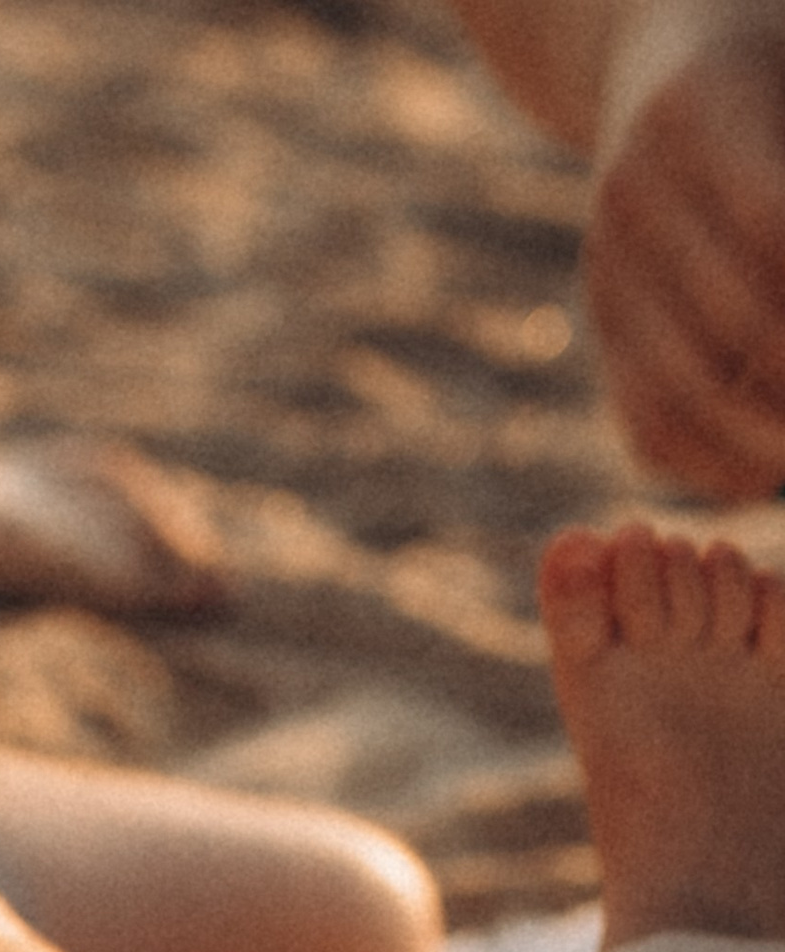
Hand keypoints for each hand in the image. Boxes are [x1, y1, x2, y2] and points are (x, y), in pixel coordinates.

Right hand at [589, 35, 784, 495]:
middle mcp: (632, 195)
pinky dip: (710, 467)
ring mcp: (604, 266)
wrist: (669, 57)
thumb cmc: (774, 77)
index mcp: (694, 112)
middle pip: (734, 325)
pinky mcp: (602, 324)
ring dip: (762, 445)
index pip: (772, 233)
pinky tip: (765, 474)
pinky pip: (646, 422)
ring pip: (680, 390)